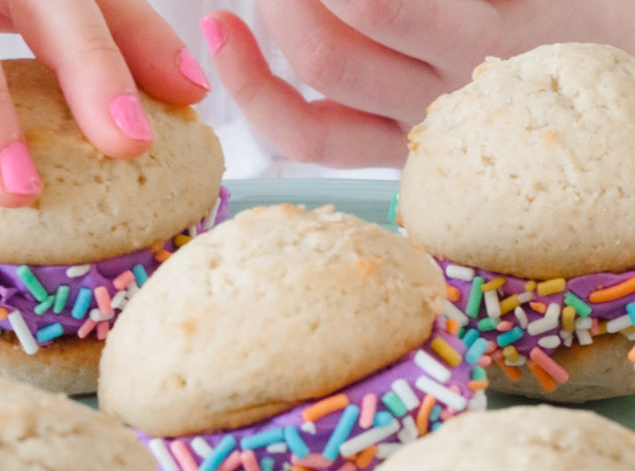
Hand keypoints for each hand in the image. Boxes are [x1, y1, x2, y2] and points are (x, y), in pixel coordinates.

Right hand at [202, 0, 629, 168]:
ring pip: (367, 13)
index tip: (215, 31)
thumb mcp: (471, 87)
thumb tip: (307, 24)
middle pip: (323, 58)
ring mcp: (491, 54)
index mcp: (418, 129)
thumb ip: (387, 57)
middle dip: (278, 4)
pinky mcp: (539, 17)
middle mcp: (444, 100)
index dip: (249, 85)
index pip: (306, 132)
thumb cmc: (581, 79)